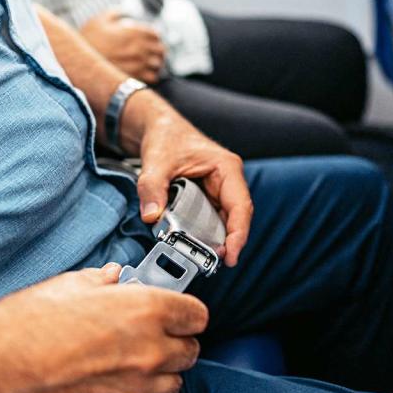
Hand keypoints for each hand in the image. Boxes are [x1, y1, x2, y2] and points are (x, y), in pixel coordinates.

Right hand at [0, 264, 207, 392]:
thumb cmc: (26, 326)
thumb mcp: (69, 285)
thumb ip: (102, 282)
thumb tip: (111, 279)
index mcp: (145, 311)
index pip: (196, 315)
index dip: (186, 312)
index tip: (179, 312)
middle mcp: (149, 352)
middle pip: (190, 352)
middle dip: (176, 341)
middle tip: (153, 333)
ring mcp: (135, 389)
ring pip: (172, 384)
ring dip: (161, 372)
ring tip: (133, 359)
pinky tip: (111, 381)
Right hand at [80, 10, 165, 83]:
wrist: (79, 63)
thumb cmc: (88, 40)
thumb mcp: (99, 20)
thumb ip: (115, 13)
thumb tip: (125, 12)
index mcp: (134, 32)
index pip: (155, 34)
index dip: (154, 36)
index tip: (152, 39)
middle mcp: (139, 48)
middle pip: (160, 49)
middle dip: (158, 50)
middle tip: (155, 52)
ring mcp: (138, 64)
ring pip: (158, 64)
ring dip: (157, 63)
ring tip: (153, 64)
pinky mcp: (134, 78)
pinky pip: (152, 77)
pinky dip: (152, 75)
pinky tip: (147, 74)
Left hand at [120, 93, 252, 266]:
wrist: (158, 129)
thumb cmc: (166, 137)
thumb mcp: (156, 162)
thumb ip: (152, 188)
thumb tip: (152, 216)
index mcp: (226, 168)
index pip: (241, 206)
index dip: (238, 234)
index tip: (231, 254)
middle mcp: (228, 180)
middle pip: (237, 218)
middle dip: (229, 242)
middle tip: (215, 264)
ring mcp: (220, 190)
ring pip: (225, 221)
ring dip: (217, 240)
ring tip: (204, 259)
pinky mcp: (208, 197)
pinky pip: (212, 220)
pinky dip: (206, 234)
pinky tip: (197, 247)